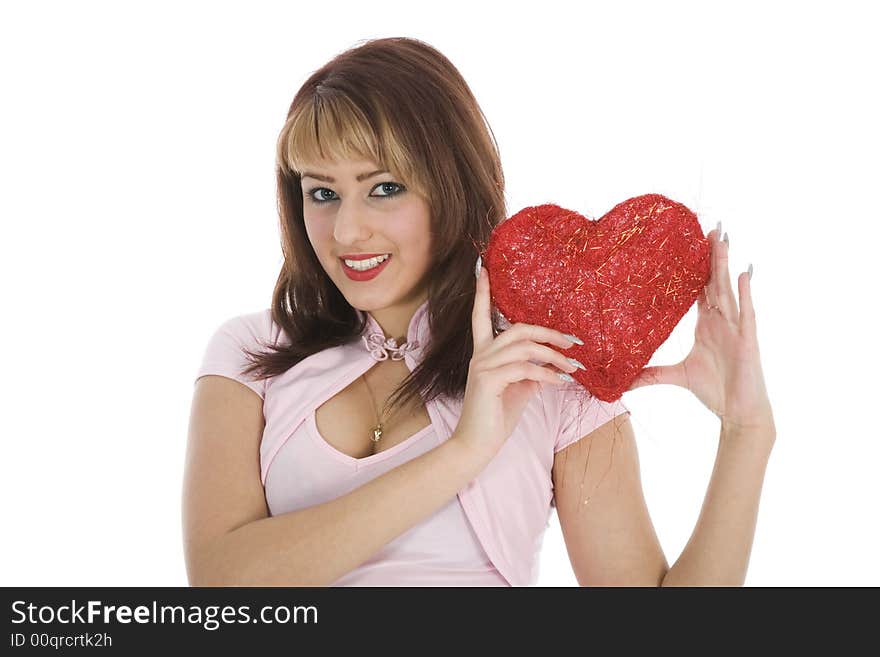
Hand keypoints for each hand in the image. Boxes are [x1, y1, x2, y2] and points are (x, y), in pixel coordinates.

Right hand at [454, 258, 582, 460]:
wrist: (476, 445)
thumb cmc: (496, 416)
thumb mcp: (518, 388)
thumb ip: (532, 370)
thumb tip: (553, 361)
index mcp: (484, 353)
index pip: (480, 315)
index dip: (481, 292)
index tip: (483, 268)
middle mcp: (480, 355)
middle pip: (517, 328)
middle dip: (548, 332)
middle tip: (573, 342)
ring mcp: (482, 366)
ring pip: (525, 347)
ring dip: (555, 357)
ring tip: (573, 368)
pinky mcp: (488, 380)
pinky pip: (525, 369)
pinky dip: (547, 375)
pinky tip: (560, 383)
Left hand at [627, 226, 775, 439]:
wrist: (737, 413)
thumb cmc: (714, 391)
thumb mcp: (676, 376)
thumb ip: (650, 374)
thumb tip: (623, 381)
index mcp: (706, 324)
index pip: (699, 289)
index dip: (695, 266)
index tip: (689, 243)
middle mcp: (721, 321)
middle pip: (715, 281)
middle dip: (712, 255)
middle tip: (709, 227)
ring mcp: (735, 328)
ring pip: (729, 289)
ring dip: (725, 264)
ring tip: (722, 238)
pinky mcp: (747, 340)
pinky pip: (745, 312)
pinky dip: (745, 293)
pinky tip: (744, 273)